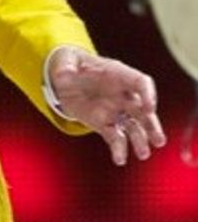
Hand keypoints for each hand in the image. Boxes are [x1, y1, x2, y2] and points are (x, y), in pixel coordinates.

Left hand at [48, 46, 165, 165]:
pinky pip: (115, 138)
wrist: (65, 80)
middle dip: (151, 125)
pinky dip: (118, 149)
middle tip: (158, 140)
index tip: (149, 108)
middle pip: (143, 110)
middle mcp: (122, 94)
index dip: (148, 94)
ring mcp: (115, 110)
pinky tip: (119, 159)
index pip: (141, 82)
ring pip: (133, 127)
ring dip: (140, 140)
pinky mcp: (105, 124)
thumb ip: (66, 68)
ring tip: (143, 154)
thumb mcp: (66, 62)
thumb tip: (64, 74)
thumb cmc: (71, 66)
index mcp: (118, 75)